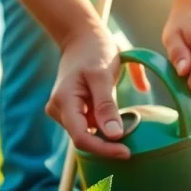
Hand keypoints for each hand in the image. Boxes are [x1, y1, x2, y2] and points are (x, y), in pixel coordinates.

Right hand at [46, 26, 130, 158]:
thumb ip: (106, 106)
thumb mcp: (102, 75)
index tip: (126, 152)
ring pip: (86, 135)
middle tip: (132, 145)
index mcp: (63, 102)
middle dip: (106, 145)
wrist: (82, 38)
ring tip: (127, 128)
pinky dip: (103, 127)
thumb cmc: (93, 51)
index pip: (81, 138)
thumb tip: (114, 135)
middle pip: (83, 139)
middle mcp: (58, 110)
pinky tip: (117, 121)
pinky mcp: (72, 111)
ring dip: (105, 136)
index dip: (103, 149)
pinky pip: (88, 127)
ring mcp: (63, 112)